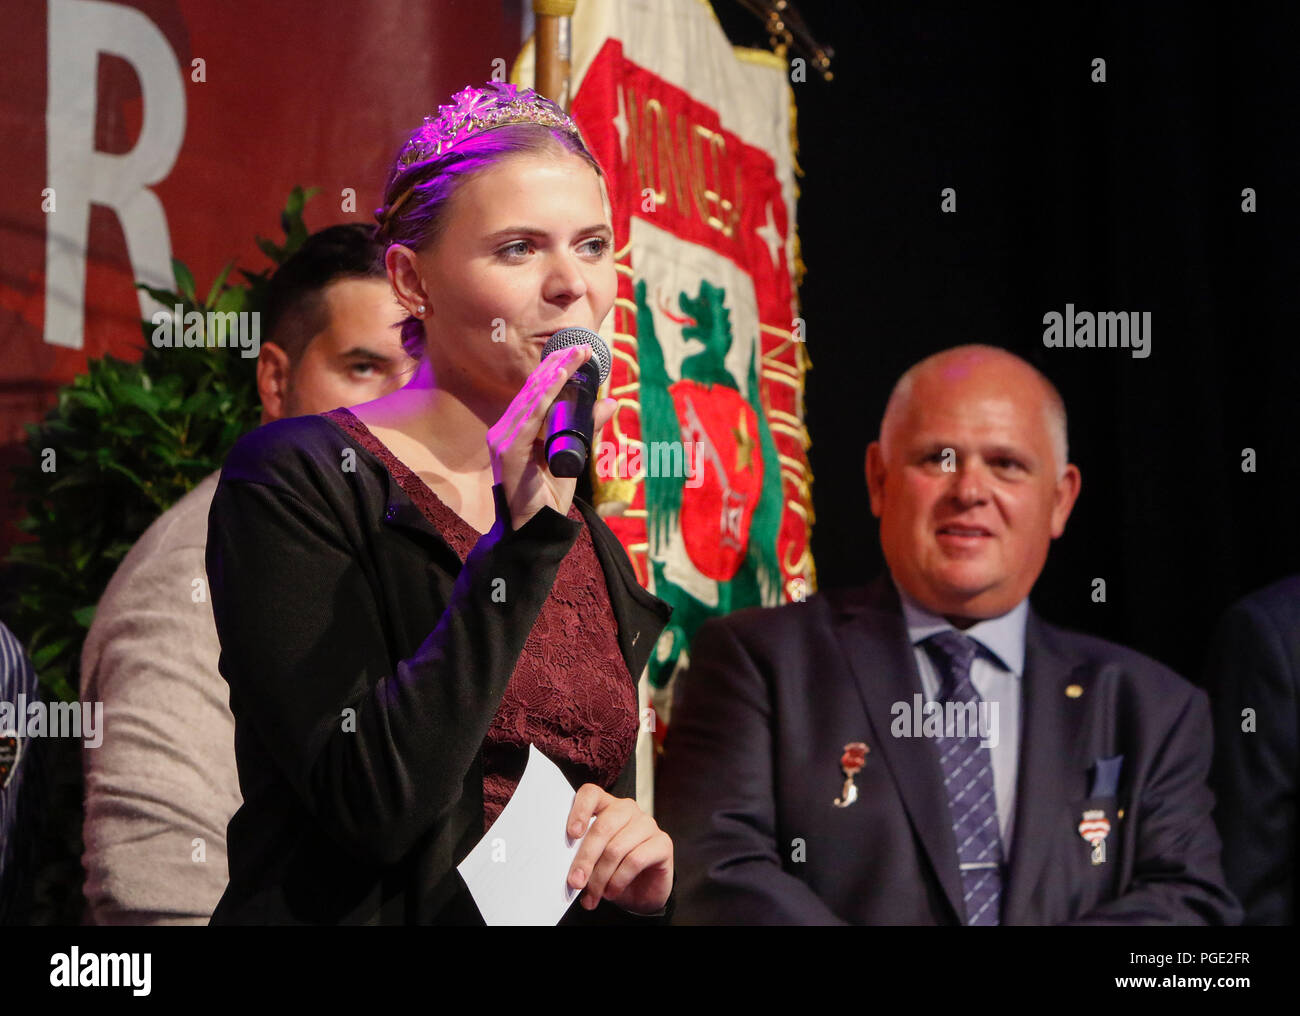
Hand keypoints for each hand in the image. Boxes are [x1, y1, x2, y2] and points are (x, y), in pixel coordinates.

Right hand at [487, 345, 616, 529]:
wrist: (537, 532)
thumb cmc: (550, 497)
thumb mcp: (576, 455)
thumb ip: (589, 429)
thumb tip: (611, 402)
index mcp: (519, 430)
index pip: (538, 393)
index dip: (558, 370)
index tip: (581, 352)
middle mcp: (506, 430)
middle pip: (533, 390)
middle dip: (559, 366)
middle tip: (583, 347)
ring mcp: (503, 439)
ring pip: (531, 399)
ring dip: (554, 375)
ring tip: (575, 356)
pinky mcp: (507, 451)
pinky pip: (528, 418)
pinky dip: (543, 397)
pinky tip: (556, 380)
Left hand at [566, 784, 673, 915]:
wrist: (642, 892)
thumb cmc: (612, 870)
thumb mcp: (592, 861)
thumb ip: (580, 855)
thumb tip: (569, 869)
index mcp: (606, 806)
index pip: (591, 794)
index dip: (580, 811)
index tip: (571, 835)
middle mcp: (628, 810)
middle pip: (603, 827)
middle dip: (586, 859)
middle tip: (575, 882)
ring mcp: (647, 824)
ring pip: (617, 848)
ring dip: (600, 877)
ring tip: (593, 895)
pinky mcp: (663, 843)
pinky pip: (635, 860)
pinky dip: (618, 880)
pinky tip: (611, 892)